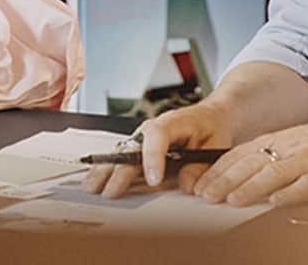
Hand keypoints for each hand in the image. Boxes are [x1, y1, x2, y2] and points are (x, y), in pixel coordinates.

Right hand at [85, 100, 237, 199]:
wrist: (210, 116)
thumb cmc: (212, 128)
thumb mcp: (215, 145)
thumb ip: (201, 166)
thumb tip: (186, 185)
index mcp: (172, 122)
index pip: (157, 136)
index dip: (152, 158)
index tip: (153, 180)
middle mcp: (152, 128)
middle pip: (131, 148)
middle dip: (118, 171)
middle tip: (110, 191)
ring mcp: (143, 137)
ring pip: (120, 152)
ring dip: (105, 170)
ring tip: (92, 186)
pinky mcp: (140, 147)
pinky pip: (121, 157)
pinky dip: (107, 168)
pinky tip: (95, 179)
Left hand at [189, 114, 307, 209]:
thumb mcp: (294, 142)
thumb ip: (271, 155)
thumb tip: (243, 174)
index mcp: (280, 140)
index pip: (241, 153)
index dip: (218, 168)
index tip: (201, 183)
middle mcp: (290, 148)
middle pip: (251, 163)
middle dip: (225, 179)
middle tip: (205, 195)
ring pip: (273, 173)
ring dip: (250, 187)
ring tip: (231, 200)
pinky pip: (307, 184)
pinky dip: (291, 193)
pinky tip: (276, 202)